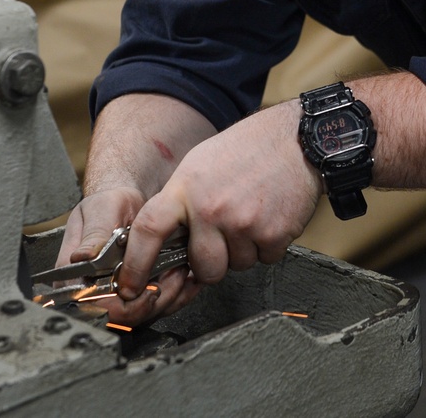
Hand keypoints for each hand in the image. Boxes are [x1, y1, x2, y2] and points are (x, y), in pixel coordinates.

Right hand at [53, 186, 200, 324]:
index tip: (139, 293)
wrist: (129, 201)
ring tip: (179, 271)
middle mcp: (92, 289)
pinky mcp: (136, 294)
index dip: (115, 306)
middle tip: (170, 277)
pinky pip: (154, 308)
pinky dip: (173, 296)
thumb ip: (93, 234)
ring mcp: (115, 294)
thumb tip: (80, 257)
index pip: (89, 305)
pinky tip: (183, 278)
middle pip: (117, 317)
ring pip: (139, 317)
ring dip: (165, 298)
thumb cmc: (109, 203)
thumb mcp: (101, 211)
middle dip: (147, 303)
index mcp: (74, 273)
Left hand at [114, 99, 321, 301]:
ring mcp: (242, 224)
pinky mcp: (273, 235)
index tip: (130, 285)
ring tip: (250, 214)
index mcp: (185, 188)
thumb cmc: (246, 149)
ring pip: (236, 266)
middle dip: (212, 261)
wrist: (295, 139)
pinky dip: (267, 245)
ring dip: (243, 250)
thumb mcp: (199, 164)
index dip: (135, 264)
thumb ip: (181, 202)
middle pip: (202, 267)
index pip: (148, 231)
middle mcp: (210, 209)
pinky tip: (269, 216)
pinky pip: (264, 259)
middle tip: (224, 234)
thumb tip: (166, 242)